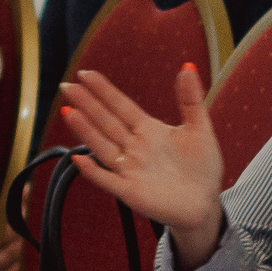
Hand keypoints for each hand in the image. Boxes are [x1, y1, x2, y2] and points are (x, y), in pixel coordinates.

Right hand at [59, 65, 225, 264]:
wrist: (205, 204)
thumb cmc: (202, 168)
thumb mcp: (200, 129)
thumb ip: (191, 100)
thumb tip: (188, 66)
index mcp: (148, 130)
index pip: (121, 106)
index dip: (104, 90)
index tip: (86, 73)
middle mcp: (134, 147)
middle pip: (106, 122)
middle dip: (87, 104)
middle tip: (66, 85)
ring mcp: (130, 169)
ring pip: (102, 146)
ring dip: (85, 130)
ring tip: (68, 111)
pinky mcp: (130, 192)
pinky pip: (108, 180)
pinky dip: (93, 171)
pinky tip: (80, 158)